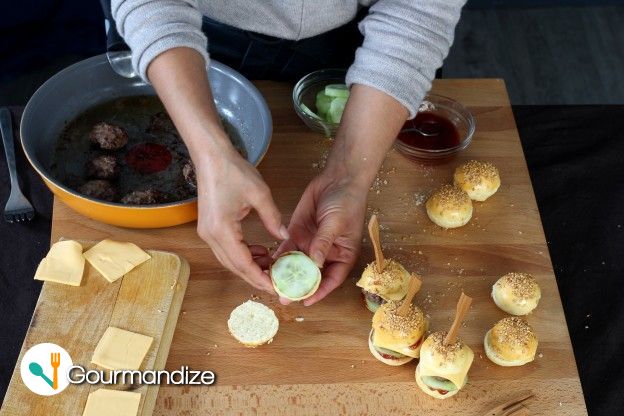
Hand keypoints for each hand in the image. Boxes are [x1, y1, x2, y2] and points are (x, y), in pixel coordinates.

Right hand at [195, 144, 287, 292]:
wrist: (210, 156)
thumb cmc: (233, 170)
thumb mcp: (260, 194)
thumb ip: (273, 218)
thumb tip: (284, 236)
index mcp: (222, 230)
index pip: (243, 263)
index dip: (260, 278)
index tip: (276, 287)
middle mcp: (211, 236)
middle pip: (234, 267)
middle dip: (256, 276)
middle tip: (278, 282)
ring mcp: (207, 233)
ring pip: (229, 260)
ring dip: (250, 266)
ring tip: (272, 266)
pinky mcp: (209, 228)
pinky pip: (227, 249)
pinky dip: (243, 254)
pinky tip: (259, 251)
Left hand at [275, 173, 367, 305]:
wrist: (338, 177)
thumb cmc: (347, 201)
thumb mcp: (336, 223)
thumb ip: (323, 243)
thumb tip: (314, 264)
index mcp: (342, 254)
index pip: (331, 278)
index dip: (320, 291)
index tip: (306, 301)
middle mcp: (325, 253)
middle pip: (312, 275)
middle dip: (298, 286)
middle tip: (284, 297)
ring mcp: (310, 243)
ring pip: (297, 264)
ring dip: (286, 274)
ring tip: (272, 284)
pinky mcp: (298, 232)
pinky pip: (287, 248)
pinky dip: (279, 257)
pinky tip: (269, 265)